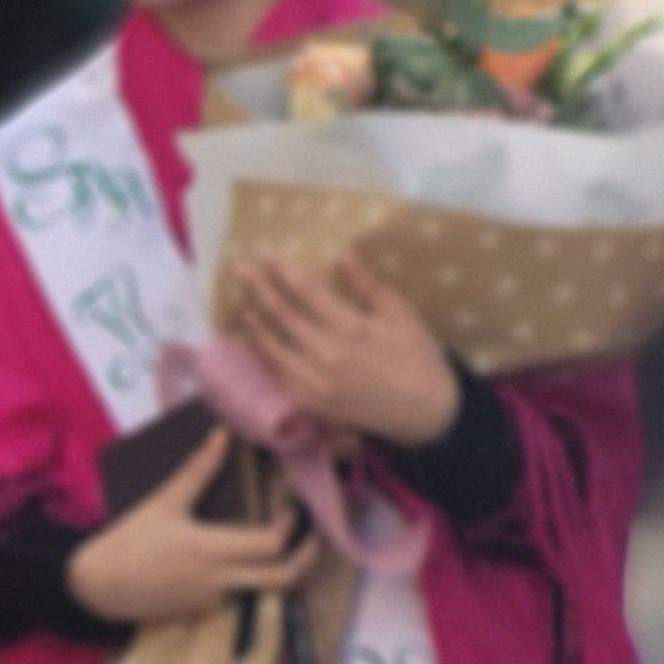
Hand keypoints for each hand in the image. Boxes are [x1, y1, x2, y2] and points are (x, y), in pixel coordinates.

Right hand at [66, 427, 322, 624]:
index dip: (290, 523)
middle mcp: (221, 579)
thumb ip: (198, 470)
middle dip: (307, 557)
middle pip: (285, 577)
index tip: (290, 505)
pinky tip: (226, 559)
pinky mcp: (201, 610)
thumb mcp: (164, 502)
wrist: (97, 586)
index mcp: (213, 550)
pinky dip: (239, 575)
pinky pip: (233, 593)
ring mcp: (214, 599)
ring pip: (261, 587)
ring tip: (274, 543)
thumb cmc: (129, 540)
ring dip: (274, 566)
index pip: (273, 543)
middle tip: (313, 536)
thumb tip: (222, 435)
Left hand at [227, 256, 461, 447]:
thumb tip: (344, 252)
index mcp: (352, 328)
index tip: (266, 252)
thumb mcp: (401, 315)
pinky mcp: (309, 402)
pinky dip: (260, 354)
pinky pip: (275, 374)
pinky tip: (251, 339)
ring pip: (271, 346)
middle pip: (282, 315)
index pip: (307, 292)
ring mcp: (314, 381)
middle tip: (239, 268)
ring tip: (240, 299)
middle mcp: (327, 354)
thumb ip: (368, 285)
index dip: (283, 270)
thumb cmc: (418, 356)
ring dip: (253, 320)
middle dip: (258, 288)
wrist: (424, 411)